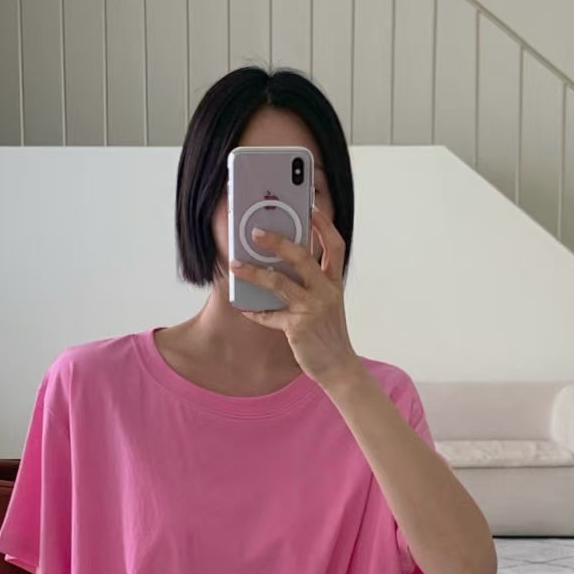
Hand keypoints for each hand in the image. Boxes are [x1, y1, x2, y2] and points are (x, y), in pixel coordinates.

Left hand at [229, 205, 361, 390]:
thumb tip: (282, 264)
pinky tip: (244, 307)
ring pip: (279, 282)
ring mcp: (312, 308)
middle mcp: (326, 291)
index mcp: (334, 283)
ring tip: (235, 265)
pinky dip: (255, 311)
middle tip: (255, 232)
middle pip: (302, 257)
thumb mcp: (328, 303)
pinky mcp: (298, 327)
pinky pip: (270, 315)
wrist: (338, 366)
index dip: (323, 224)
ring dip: (253, 272)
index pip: (334, 246)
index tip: (310, 207)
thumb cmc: (328, 333)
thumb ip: (312, 283)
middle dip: (277, 241)